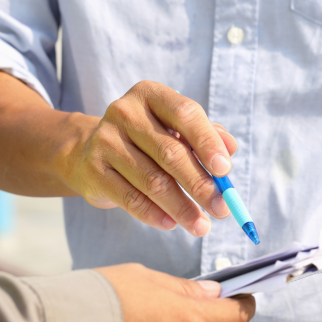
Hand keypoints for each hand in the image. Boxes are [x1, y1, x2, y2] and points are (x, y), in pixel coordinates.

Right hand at [64, 81, 237, 235]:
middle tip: (222, 208)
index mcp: (151, 95)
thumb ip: (207, 136)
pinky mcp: (92, 170)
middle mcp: (124, 112)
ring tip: (201, 226)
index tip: (226, 171)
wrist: (90, 150)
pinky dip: (154, 215)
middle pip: (170, 153)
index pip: (185, 114)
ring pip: (153, 181)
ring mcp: (105, 141)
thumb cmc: (149, 139)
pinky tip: (172, 224)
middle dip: (201, 185)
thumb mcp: (177, 129)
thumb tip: (230, 149)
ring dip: (182, 207)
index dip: (207, 142)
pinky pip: (130, 198)